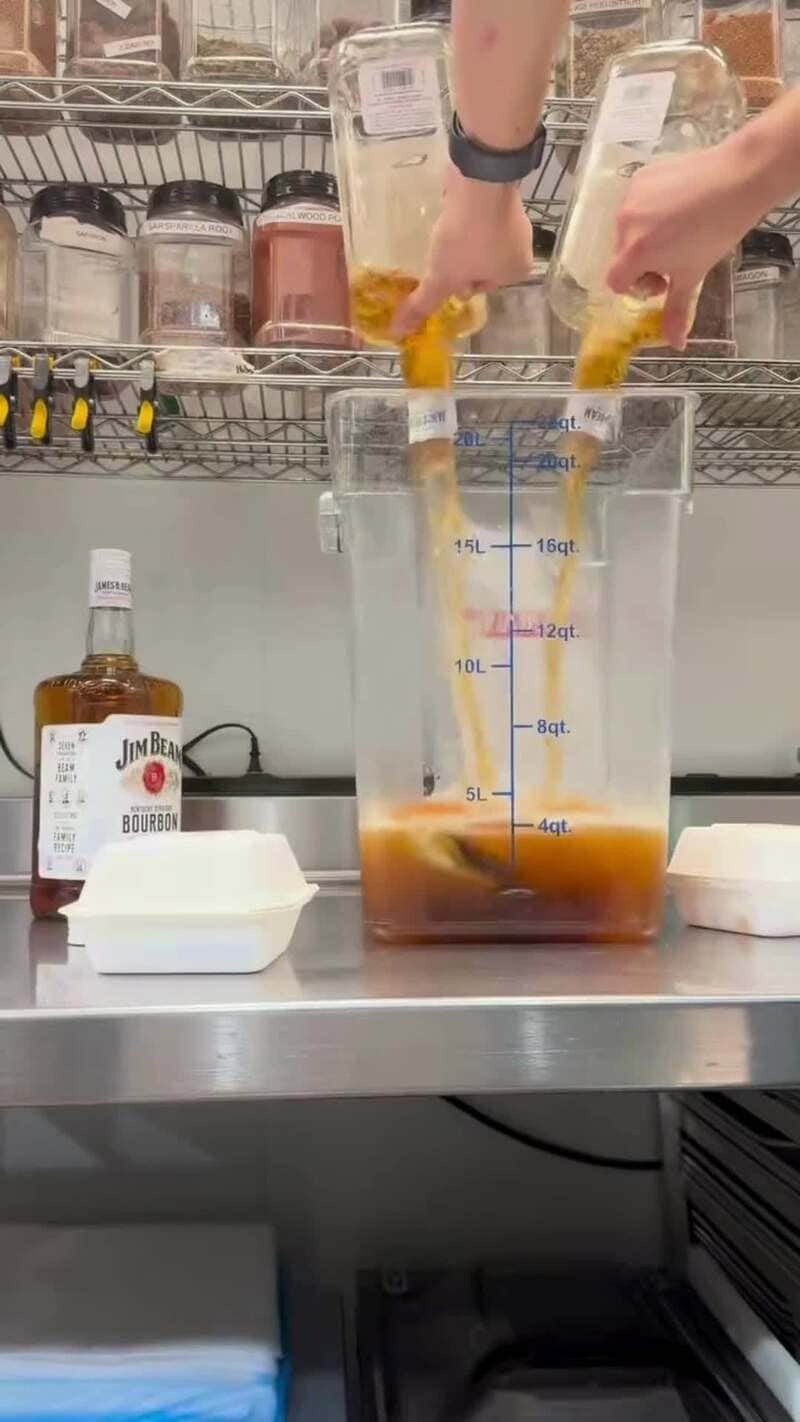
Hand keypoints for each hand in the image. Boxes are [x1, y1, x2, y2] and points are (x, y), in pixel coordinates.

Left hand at [392, 162, 533, 337]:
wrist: (480, 182)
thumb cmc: (467, 239)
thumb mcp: (441, 277)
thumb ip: (423, 304)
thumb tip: (400, 332)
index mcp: (516, 273)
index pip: (479, 288)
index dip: (456, 282)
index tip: (443, 270)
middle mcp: (521, 249)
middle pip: (479, 265)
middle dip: (459, 260)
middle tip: (441, 252)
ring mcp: (514, 219)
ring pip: (479, 239)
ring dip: (461, 238)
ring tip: (445, 231)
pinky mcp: (501, 195)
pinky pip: (479, 216)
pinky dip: (466, 216)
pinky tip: (452, 212)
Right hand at [606, 146, 761, 348]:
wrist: (738, 179)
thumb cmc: (716, 232)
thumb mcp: (694, 275)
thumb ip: (677, 311)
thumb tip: (676, 345)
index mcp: (635, 252)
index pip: (616, 282)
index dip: (638, 286)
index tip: (663, 279)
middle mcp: (625, 223)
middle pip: (621, 255)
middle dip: (643, 262)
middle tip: (674, 256)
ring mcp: (631, 196)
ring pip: (629, 228)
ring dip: (645, 235)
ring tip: (678, 228)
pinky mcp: (642, 176)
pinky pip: (637, 202)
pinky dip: (651, 209)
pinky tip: (678, 205)